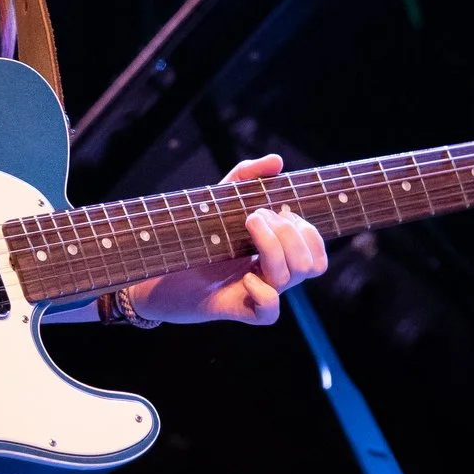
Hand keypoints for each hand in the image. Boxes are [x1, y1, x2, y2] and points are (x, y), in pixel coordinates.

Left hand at [125, 154, 325, 324]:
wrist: (158, 267)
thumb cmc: (196, 235)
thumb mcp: (221, 199)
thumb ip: (247, 176)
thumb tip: (277, 161)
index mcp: (277, 257)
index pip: (316, 255)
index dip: (308, 233)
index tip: (279, 212)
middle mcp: (271, 277)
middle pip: (308, 265)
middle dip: (287, 233)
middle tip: (253, 217)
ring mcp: (256, 294)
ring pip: (290, 279)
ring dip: (273, 246)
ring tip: (247, 224)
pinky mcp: (238, 310)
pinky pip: (270, 312)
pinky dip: (264, 293)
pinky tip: (244, 276)